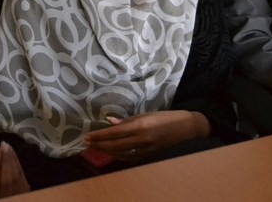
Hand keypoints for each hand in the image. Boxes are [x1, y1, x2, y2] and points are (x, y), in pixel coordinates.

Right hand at [0, 141, 30, 200]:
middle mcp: (5, 199)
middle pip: (6, 179)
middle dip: (5, 160)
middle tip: (3, 144)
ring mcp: (18, 196)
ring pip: (16, 177)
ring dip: (12, 159)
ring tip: (7, 146)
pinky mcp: (26, 192)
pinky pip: (22, 176)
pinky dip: (17, 164)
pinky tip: (13, 155)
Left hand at [83, 110, 209, 160]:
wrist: (185, 128)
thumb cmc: (165, 117)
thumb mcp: (146, 114)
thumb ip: (127, 120)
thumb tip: (109, 122)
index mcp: (141, 126)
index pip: (114, 133)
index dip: (99, 135)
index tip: (88, 135)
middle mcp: (141, 139)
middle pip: (114, 145)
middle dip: (99, 144)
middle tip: (86, 142)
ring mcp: (145, 149)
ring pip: (120, 153)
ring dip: (106, 150)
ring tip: (95, 146)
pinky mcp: (148, 155)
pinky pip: (128, 157)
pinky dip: (117, 155)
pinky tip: (110, 151)